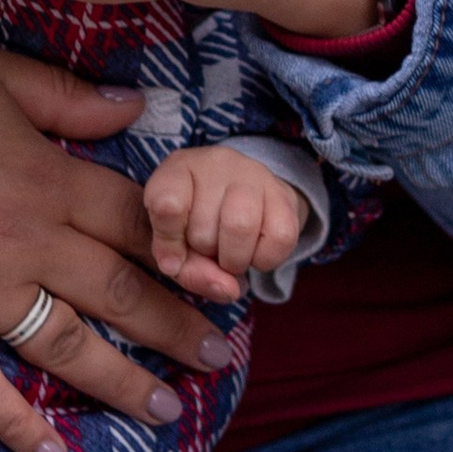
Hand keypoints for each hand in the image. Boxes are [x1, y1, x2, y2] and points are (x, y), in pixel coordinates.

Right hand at [0, 40, 235, 451]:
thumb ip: (65, 96)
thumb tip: (137, 108)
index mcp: (45, 179)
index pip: (134, 223)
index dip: (181, 251)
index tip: (220, 278)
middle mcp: (24, 243)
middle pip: (118, 291)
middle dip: (176, 327)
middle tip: (220, 359)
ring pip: (67, 346)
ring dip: (121, 382)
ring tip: (165, 412)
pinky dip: (18, 426)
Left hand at [143, 145, 306, 301]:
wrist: (242, 198)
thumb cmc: (196, 223)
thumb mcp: (176, 246)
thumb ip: (188, 271)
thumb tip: (228, 289)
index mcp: (177, 170)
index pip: (167, 205)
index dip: (169, 242)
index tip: (173, 257)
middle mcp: (215, 162)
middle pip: (204, 229)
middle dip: (205, 254)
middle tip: (208, 246)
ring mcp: (253, 173)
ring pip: (241, 228)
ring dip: (234, 259)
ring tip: (230, 253)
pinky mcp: (284, 194)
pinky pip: (280, 238)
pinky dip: (266, 259)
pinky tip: (255, 251)